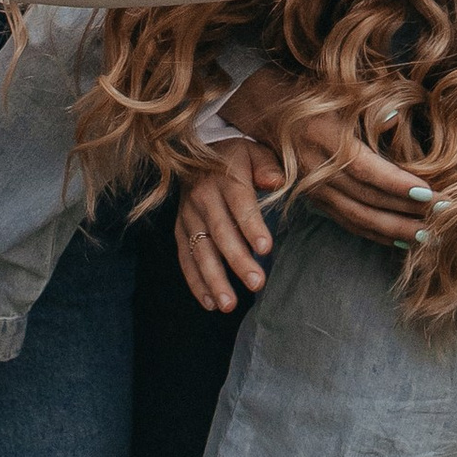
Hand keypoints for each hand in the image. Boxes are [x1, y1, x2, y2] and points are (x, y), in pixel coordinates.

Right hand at [176, 143, 285, 313]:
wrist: (195, 153)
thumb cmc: (236, 157)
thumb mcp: (254, 152)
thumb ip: (267, 165)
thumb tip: (277, 180)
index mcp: (224, 177)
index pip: (240, 203)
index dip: (251, 225)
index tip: (266, 248)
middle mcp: (202, 197)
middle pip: (220, 232)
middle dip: (238, 260)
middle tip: (257, 283)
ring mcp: (187, 215)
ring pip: (200, 250)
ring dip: (214, 279)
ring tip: (229, 304)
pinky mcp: (179, 229)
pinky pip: (185, 258)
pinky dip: (196, 282)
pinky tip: (210, 302)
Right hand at [222, 69, 436, 252]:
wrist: (266, 107)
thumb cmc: (312, 91)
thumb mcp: (340, 88)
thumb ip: (369, 103)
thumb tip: (397, 120)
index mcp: (325, 136)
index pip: (365, 169)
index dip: (397, 185)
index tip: (431, 193)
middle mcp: (316, 168)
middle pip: (365, 200)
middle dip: (407, 213)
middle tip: (445, 217)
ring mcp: (313, 188)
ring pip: (357, 217)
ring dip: (395, 231)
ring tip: (430, 236)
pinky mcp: (314, 199)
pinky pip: (347, 222)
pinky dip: (375, 234)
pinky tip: (401, 241)